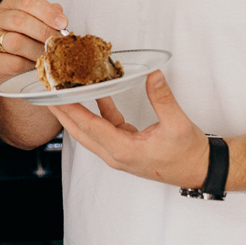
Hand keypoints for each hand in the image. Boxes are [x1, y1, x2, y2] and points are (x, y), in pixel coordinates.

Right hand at [0, 0, 66, 85]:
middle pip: (20, 20)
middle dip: (44, 32)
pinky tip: (37, 66)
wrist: (8, 66)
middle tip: (58, 42)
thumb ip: (49, 17)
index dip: (47, 12)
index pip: (27, 1)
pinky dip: (29, 65)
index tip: (63, 23)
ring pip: (16, 42)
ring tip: (50, 55)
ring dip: (37, 50)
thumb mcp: (38, 23)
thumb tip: (60, 17)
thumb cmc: (27, 40)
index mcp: (10, 3)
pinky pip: (13, 62)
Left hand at [47, 70, 211, 188]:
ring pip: (89, 131)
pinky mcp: (124, 147)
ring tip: (63, 93)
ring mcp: (118, 152)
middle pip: (80, 132)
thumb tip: (152, 75)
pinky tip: (97, 95)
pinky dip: (98, 112)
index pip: (90, 128)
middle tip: (46, 94)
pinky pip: (105, 128)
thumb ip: (163, 98)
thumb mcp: (177, 124)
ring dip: (76, 113)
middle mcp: (116, 154)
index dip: (72, 110)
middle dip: (62, 113)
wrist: (199, 169)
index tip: (56, 97)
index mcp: (125, 151)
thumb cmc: (188, 153)